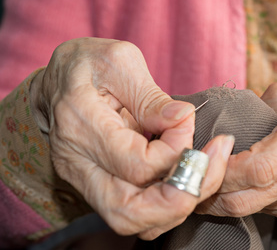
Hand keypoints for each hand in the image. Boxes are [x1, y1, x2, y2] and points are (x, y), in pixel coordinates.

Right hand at [30, 38, 234, 238]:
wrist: (59, 80)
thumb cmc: (89, 65)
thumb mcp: (120, 62)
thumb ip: (151, 96)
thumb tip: (183, 119)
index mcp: (82, 125)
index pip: (139, 165)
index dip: (176, 149)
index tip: (186, 120)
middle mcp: (78, 163)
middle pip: (130, 212)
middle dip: (182, 197)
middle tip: (211, 165)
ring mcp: (84, 179)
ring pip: (131, 221)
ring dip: (176, 205)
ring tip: (203, 171)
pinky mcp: (95, 185)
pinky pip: (132, 212)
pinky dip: (164, 204)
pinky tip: (184, 176)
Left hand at [196, 83, 276, 219]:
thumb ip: (262, 102)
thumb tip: (231, 118)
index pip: (259, 167)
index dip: (225, 168)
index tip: (207, 154)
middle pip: (249, 198)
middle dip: (212, 192)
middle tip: (191, 175)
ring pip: (253, 209)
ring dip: (221, 200)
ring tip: (203, 180)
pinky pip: (265, 210)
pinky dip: (241, 201)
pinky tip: (229, 186)